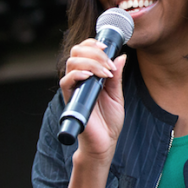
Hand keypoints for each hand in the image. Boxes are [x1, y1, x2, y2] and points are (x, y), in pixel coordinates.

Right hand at [60, 38, 126, 161]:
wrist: (105, 142)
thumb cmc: (109, 121)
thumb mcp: (117, 94)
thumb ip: (117, 76)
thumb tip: (121, 56)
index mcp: (90, 76)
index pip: (84, 51)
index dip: (92, 44)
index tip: (106, 46)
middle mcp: (80, 80)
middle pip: (76, 52)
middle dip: (94, 51)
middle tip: (109, 64)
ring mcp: (74, 89)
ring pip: (72, 63)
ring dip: (91, 62)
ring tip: (105, 73)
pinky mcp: (71, 100)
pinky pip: (66, 82)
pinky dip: (77, 74)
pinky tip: (90, 76)